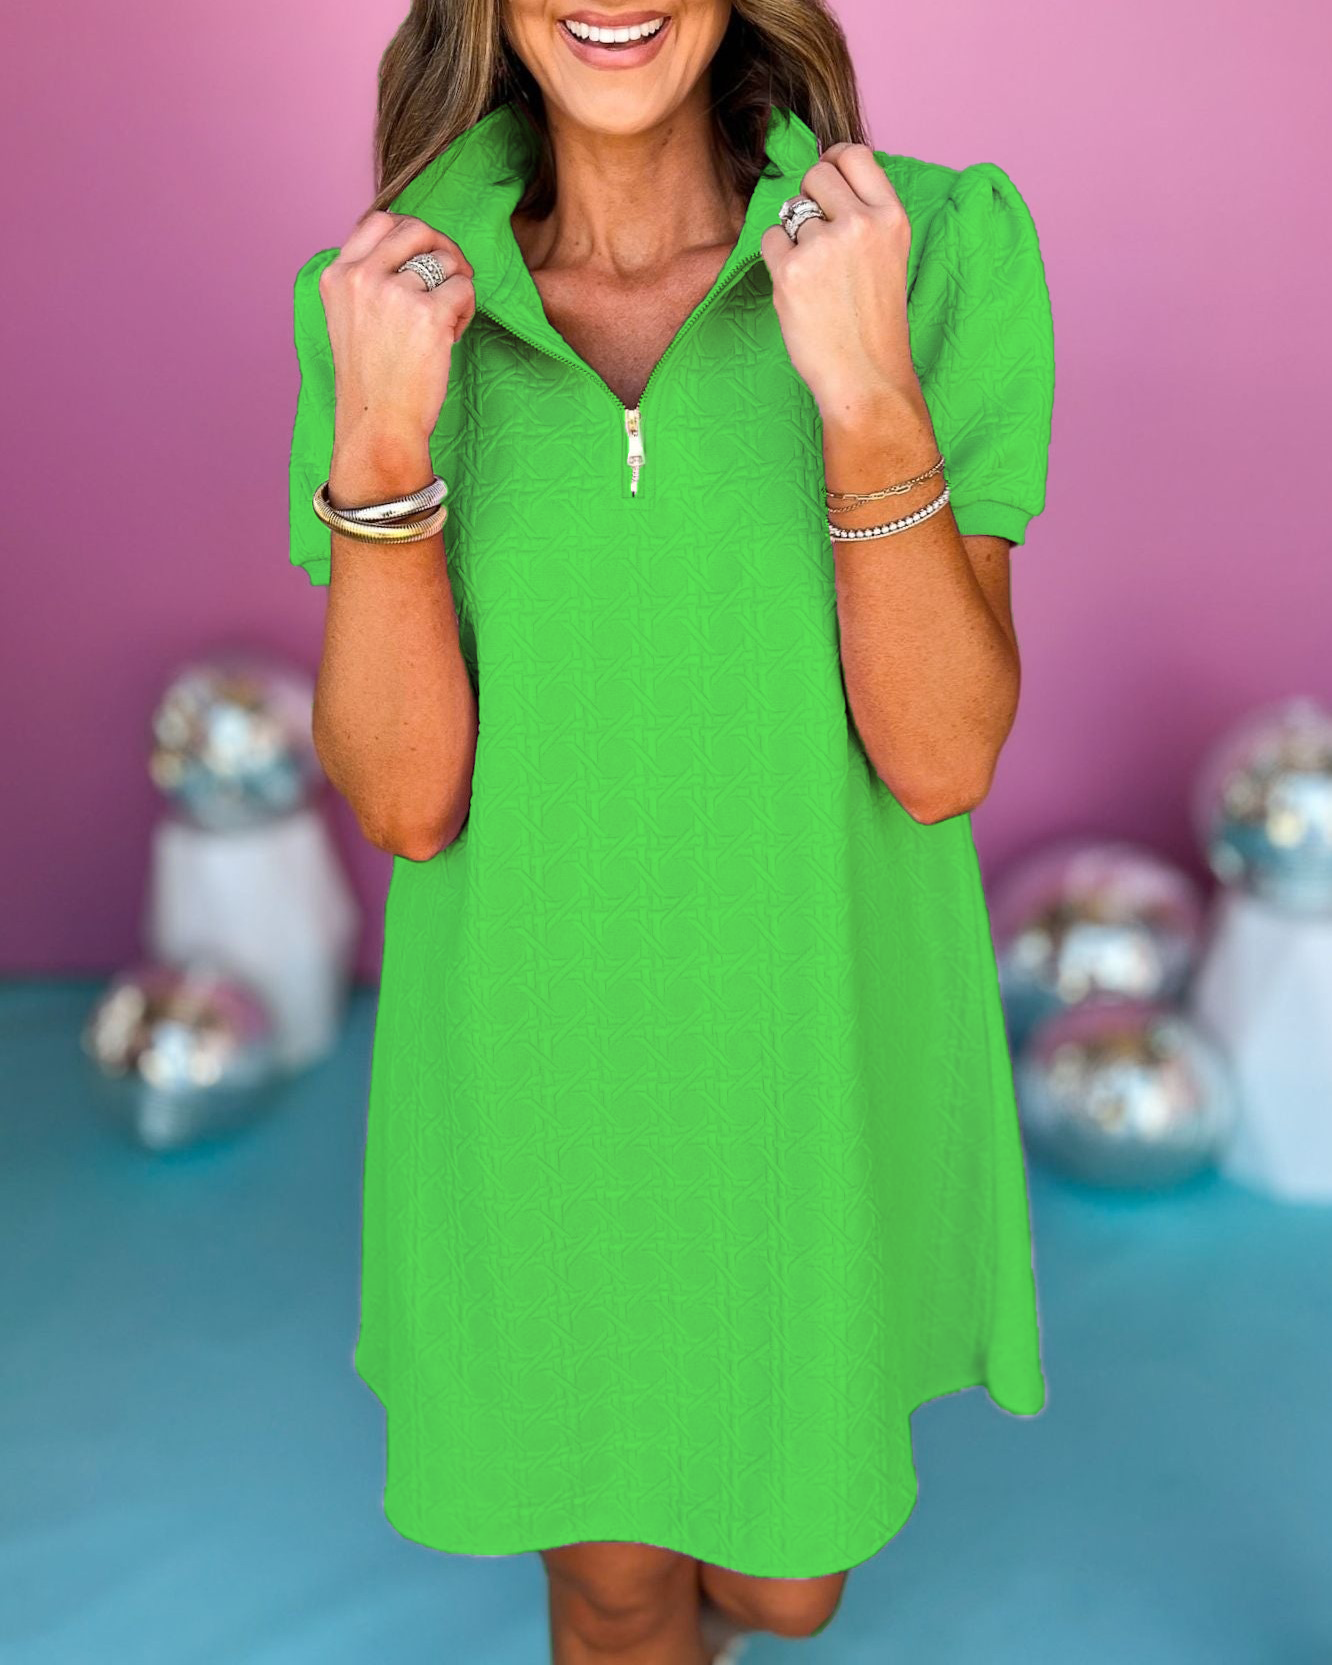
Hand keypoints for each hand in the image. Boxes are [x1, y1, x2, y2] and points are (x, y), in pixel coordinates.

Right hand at [319, 211, 475, 461]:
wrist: (378, 425)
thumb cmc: (371, 380)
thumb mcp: (350, 319)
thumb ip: (369, 280)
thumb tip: (413, 249)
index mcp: (338, 275)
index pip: (379, 221)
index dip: (410, 234)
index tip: (423, 257)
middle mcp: (362, 276)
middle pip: (417, 229)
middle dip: (442, 249)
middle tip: (452, 278)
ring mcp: (395, 293)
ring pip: (447, 261)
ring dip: (456, 287)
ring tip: (446, 323)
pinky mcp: (429, 314)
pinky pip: (465, 288)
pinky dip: (467, 310)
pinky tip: (452, 337)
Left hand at [758, 143, 919, 422]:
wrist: (866, 377)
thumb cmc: (874, 323)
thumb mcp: (889, 256)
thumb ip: (865, 215)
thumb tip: (826, 173)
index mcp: (892, 217)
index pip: (854, 155)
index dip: (833, 161)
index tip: (826, 180)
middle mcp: (861, 224)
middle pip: (816, 174)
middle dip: (809, 198)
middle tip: (816, 237)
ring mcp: (825, 246)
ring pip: (790, 209)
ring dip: (794, 236)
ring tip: (815, 276)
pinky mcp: (792, 270)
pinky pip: (770, 239)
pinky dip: (776, 260)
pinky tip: (798, 288)